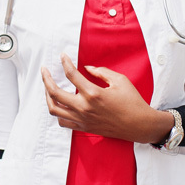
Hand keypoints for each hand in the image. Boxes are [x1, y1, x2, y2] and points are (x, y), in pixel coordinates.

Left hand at [41, 53, 171, 143]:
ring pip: (54, 109)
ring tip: (48, 87)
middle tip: (44, 70)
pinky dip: (58, 112)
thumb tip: (86, 68)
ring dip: (47, 97)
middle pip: (54, 93)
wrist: (139, 125)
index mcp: (93, 93)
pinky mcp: (84, 127)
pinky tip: (59, 104)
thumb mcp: (120, 80)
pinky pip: (63, 122)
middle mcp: (84, 107)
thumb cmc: (132, 102)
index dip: (65, 62)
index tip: (62, 56)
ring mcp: (82, 119)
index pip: (71, 75)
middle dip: (46, 79)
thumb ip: (101, 72)